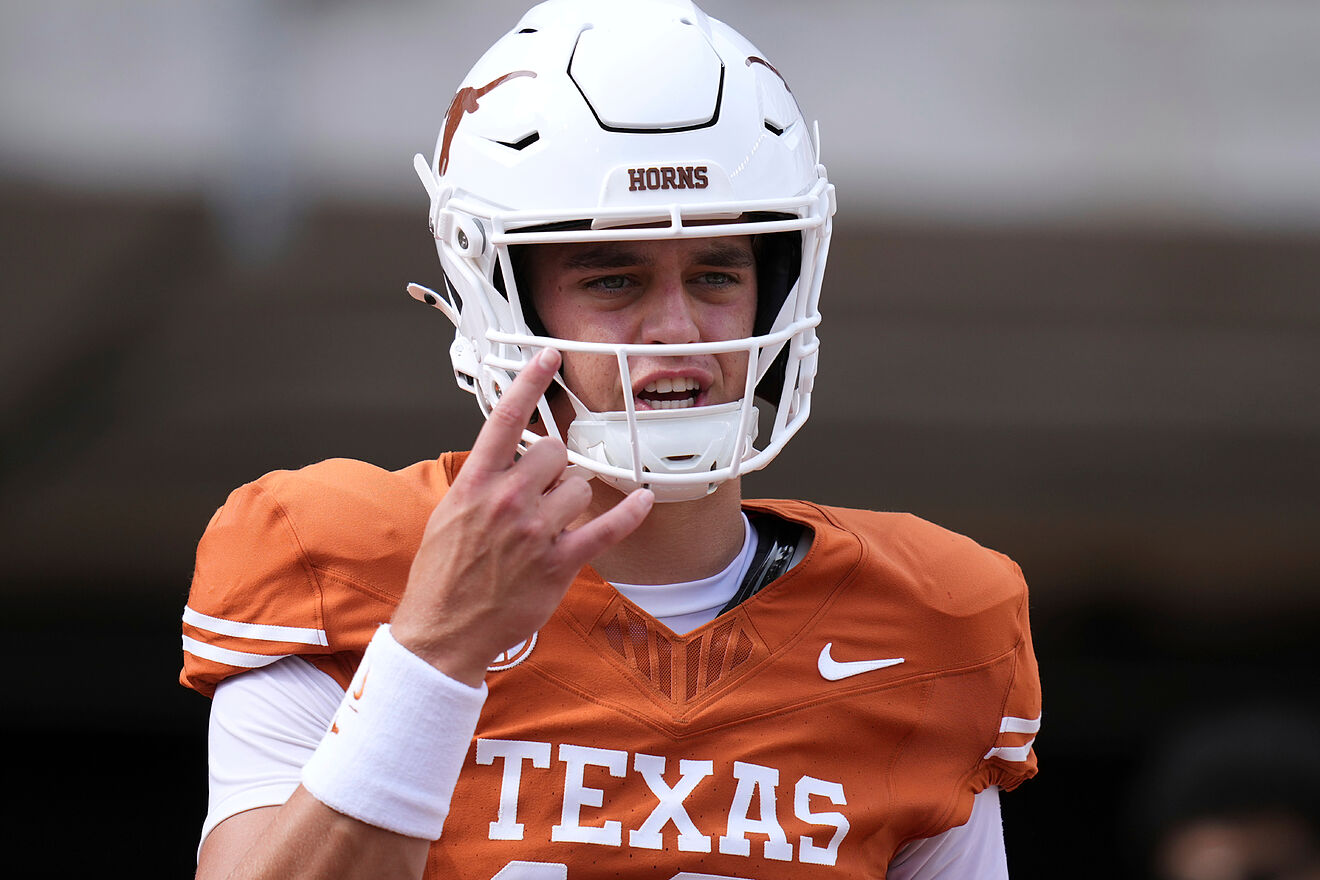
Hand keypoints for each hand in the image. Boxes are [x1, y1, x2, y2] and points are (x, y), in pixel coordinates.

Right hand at [392, 348, 653, 685]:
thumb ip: (484, 482)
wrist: (443, 630)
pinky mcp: (558, 562)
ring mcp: (535, 532)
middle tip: (539, 494)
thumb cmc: (443, 574)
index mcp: (475, 484)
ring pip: (579, 487)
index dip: (529, 382)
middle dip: (554, 469)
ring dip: (572, 500)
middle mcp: (507, 501)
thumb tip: (515, 458)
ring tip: (550, 524)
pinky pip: (606, 528)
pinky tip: (642, 499)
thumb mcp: (450, 514)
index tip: (549, 355)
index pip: (505, 419)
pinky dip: (629, 513)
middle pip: (555, 453)